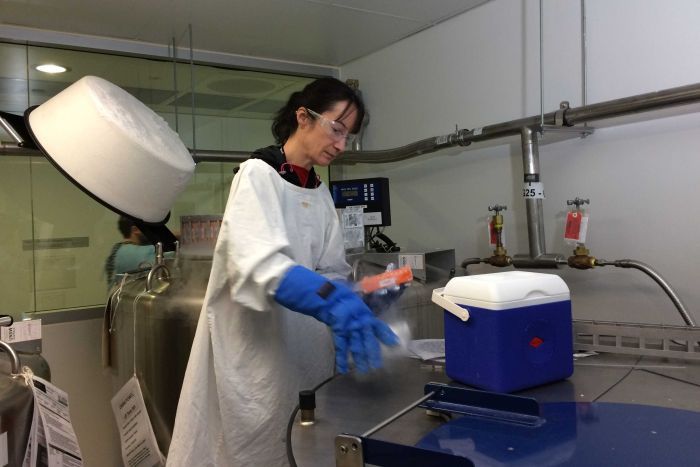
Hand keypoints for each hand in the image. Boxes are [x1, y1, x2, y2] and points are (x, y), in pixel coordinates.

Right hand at [274, 266, 398, 373]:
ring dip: (361, 359)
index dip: (387, 336)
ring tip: (365, 371)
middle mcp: (361, 324)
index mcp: (367, 315)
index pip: (379, 328)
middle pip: (369, 341)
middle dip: (373, 354)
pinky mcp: (339, 333)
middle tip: (378, 366)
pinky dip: (341, 359)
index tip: (395, 344)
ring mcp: (350, 329)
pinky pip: (341, 347)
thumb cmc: (343, 295)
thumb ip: (363, 308)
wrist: (329, 296)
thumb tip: (368, 312)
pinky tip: (342, 369)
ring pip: (357, 347)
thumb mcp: (357, 298)